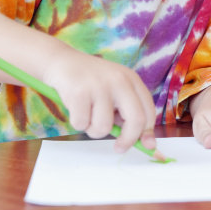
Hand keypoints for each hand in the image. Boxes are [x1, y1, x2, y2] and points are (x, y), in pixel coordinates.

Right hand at [43, 46, 157, 153]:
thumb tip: (144, 142)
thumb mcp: (114, 91)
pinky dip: (77, 122)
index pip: (148, 111)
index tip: (145, 145)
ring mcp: (99, 86)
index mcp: (131, 79)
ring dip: (93, 129)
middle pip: (136, 120)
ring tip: (86, 115)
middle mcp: (119, 80)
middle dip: (128, 140)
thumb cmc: (90, 82)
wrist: (61, 61)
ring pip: (104, 127)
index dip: (148, 132)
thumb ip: (126, 112)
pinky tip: (75, 107)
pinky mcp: (79, 92)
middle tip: (119, 148)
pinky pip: (82, 124)